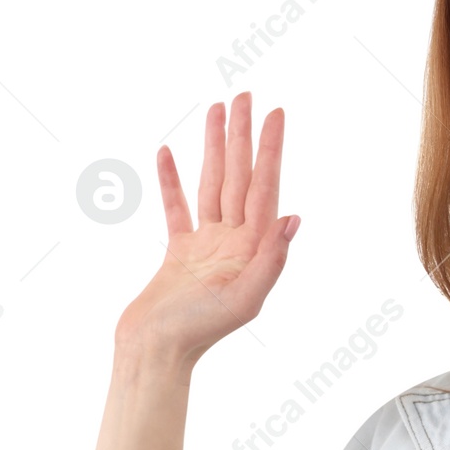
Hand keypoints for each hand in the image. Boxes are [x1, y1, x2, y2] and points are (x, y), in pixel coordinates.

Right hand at [114, 92, 296, 366]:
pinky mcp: (179, 252)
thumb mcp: (245, 299)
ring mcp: (207, 245)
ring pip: (212, 184)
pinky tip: (168, 151)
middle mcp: (235, 242)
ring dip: (215, 148)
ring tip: (217, 112)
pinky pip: (176, 207)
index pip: (266, 188)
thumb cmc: (198, 331)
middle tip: (246, 96)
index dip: (271, 150)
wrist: (154, 352)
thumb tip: (294, 217)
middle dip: (244, 137)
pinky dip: (172, 180)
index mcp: (253, 248)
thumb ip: (271, 259)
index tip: (276, 116)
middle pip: (241, 177)